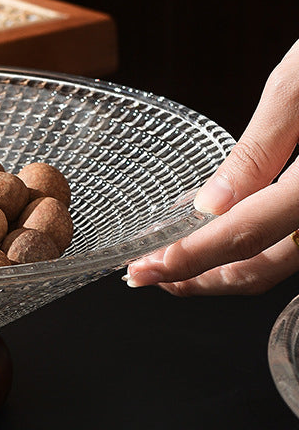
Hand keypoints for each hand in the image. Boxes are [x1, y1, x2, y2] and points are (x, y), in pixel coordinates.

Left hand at [125, 39, 298, 295]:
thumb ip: (257, 151)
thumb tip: (210, 206)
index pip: (246, 235)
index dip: (190, 260)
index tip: (144, 270)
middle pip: (264, 267)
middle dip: (199, 278)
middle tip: (146, 273)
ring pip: (280, 262)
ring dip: (222, 268)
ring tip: (171, 261)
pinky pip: (293, 238)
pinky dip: (250, 245)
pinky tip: (214, 233)